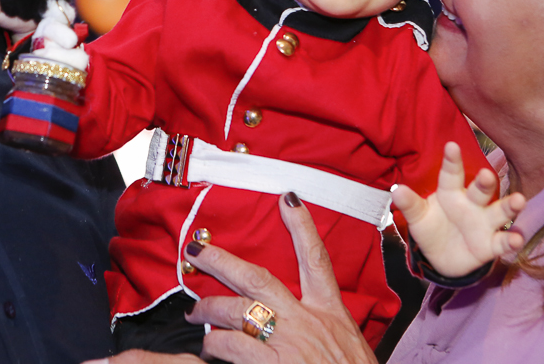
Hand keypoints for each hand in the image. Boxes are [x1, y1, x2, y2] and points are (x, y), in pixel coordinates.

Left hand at [186, 194, 376, 363]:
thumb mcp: (349, 343)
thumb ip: (325, 326)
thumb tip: (303, 320)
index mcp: (330, 311)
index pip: (315, 259)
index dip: (302, 225)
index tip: (288, 198)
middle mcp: (306, 320)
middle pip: (257, 279)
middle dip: (222, 261)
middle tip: (196, 251)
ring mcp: (287, 341)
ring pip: (236, 311)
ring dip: (209, 308)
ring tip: (193, 313)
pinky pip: (231, 346)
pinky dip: (215, 343)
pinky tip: (208, 346)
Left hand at [391, 141, 525, 277]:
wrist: (440, 257)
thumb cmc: (431, 227)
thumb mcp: (418, 217)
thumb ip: (410, 205)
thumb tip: (396, 191)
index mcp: (451, 192)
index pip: (452, 174)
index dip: (452, 160)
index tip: (451, 145)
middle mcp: (472, 204)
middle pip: (481, 190)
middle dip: (485, 182)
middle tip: (486, 175)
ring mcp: (484, 223)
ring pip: (500, 211)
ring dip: (511, 206)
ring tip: (520, 200)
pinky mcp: (491, 244)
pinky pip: (503, 241)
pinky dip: (512, 240)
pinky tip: (517, 238)